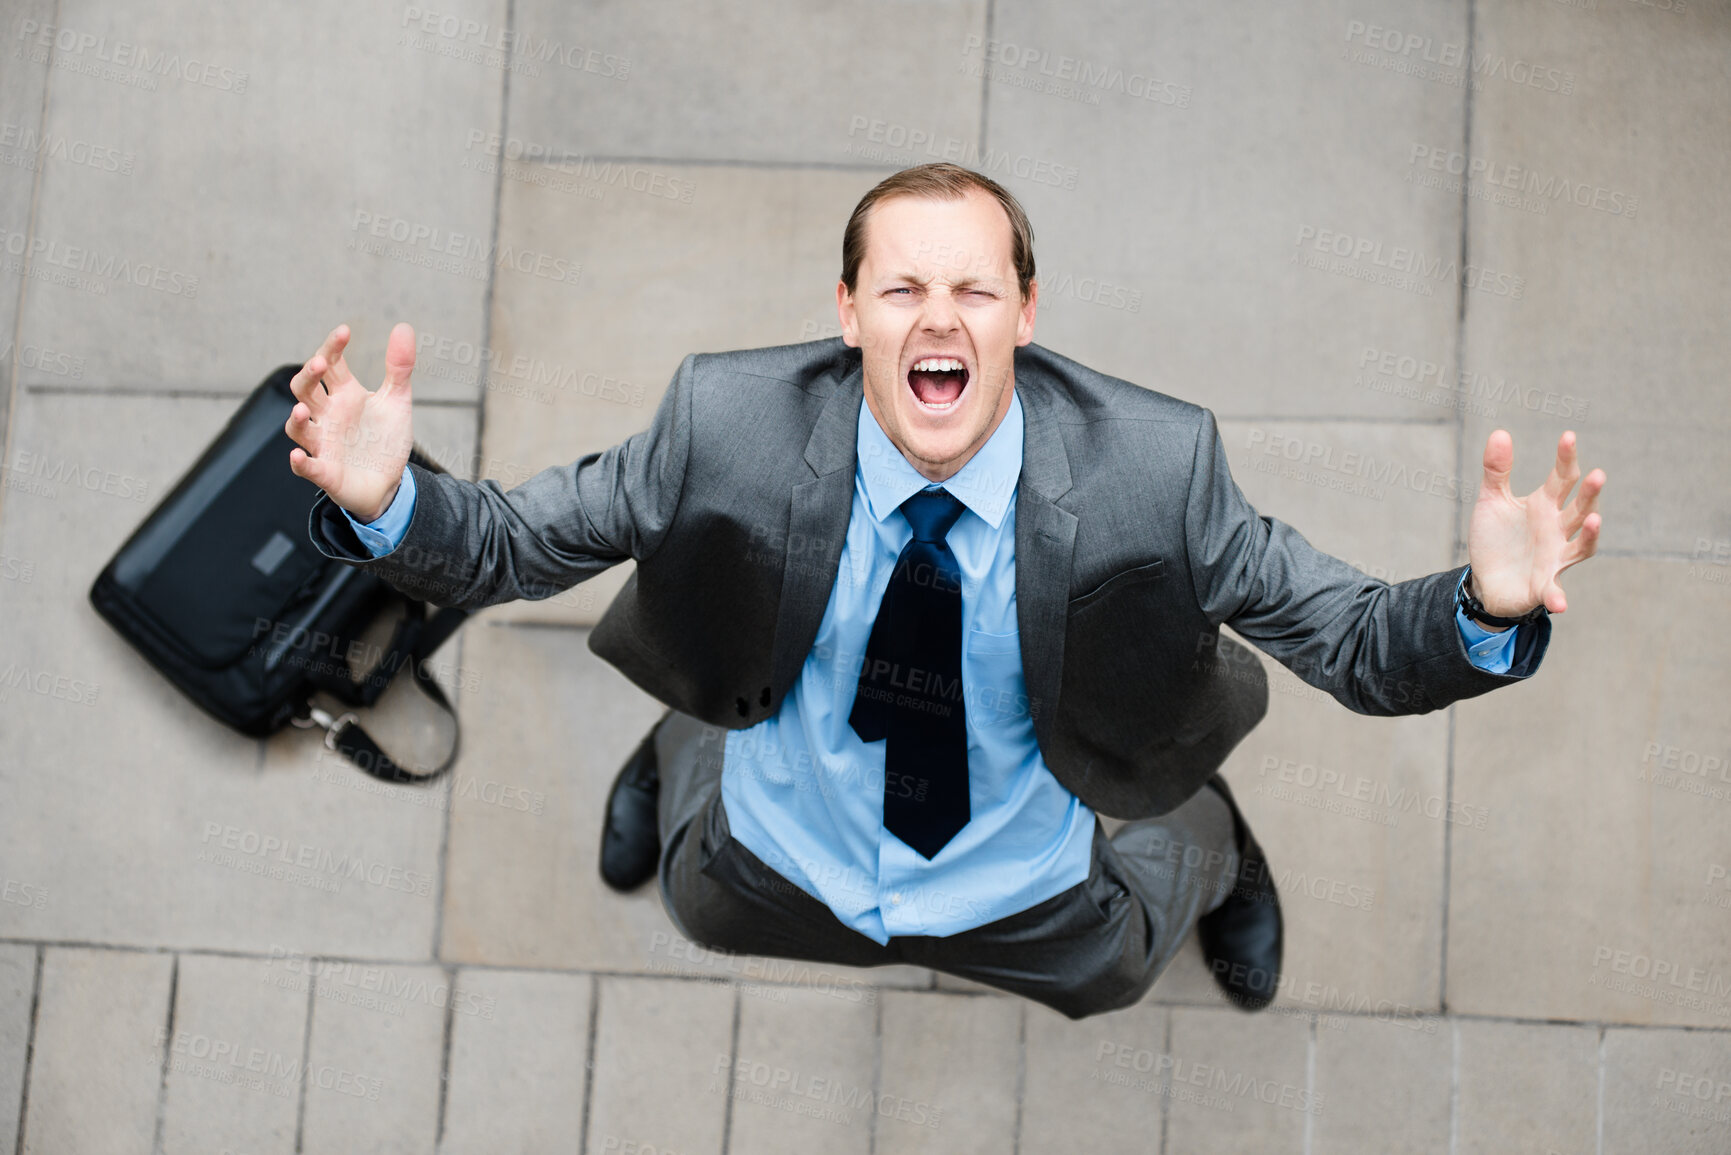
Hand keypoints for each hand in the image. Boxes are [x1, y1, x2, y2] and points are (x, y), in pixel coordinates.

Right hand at [285, 323, 416, 521]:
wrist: (389, 483)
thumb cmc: (384, 439)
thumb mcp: (397, 400)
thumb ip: (399, 367)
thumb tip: (403, 326)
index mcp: (344, 394)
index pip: (330, 364)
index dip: (332, 347)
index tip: (344, 331)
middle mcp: (327, 415)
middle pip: (305, 390)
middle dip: (308, 376)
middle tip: (320, 363)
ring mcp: (323, 444)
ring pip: (298, 427)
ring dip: (296, 418)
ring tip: (301, 409)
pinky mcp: (326, 472)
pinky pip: (307, 467)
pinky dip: (301, 463)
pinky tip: (298, 456)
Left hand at [1467, 429, 1603, 617]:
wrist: (1485, 579)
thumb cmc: (1496, 538)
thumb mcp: (1492, 501)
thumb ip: (1497, 470)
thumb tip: (1500, 432)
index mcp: (1545, 505)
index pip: (1563, 478)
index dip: (1567, 458)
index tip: (1568, 436)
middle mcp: (1557, 529)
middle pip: (1579, 508)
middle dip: (1589, 494)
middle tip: (1597, 475)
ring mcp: (1554, 557)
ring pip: (1580, 545)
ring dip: (1589, 534)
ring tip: (1594, 519)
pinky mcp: (1543, 585)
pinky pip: (1554, 591)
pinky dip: (1558, 596)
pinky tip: (1561, 603)